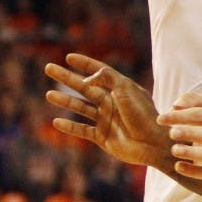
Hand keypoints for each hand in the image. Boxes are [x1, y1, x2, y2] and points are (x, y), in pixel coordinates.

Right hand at [44, 53, 172, 169]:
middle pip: (85, 87)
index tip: (69, 57)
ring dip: (65, 100)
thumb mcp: (127, 90)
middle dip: (67, 78)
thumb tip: (87, 78)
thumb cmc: (143, 115)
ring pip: (80, 107)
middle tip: (49, 68)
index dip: (84, 64)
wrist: (152, 144)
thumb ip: (107, 78)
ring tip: (49, 94)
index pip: (99, 72)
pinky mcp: (102, 137)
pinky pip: (82, 130)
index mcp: (120, 89)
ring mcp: (106, 119)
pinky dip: (69, 127)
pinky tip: (56, 121)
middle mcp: (112, 102)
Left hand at [157, 93, 201, 178]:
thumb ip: (189, 100)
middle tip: (171, 133)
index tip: (160, 119)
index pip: (200, 114)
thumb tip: (176, 106)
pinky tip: (177, 166)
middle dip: (190, 133)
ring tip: (174, 150)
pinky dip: (193, 172)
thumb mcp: (201, 106)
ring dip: (191, 153)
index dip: (180, 116)